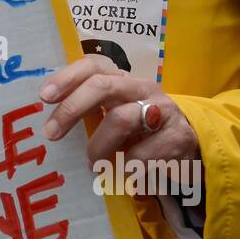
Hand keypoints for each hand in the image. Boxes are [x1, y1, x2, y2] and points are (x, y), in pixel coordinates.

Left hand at [38, 54, 199, 167]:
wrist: (195, 143)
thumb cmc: (145, 130)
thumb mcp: (119, 113)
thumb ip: (93, 110)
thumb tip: (51, 121)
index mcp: (125, 79)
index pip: (93, 66)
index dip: (66, 78)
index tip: (43, 97)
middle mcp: (143, 88)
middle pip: (102, 86)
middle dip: (72, 108)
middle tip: (51, 133)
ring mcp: (163, 110)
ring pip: (120, 119)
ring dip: (98, 146)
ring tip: (92, 163)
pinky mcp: (178, 137)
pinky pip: (141, 154)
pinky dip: (125, 167)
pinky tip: (124, 172)